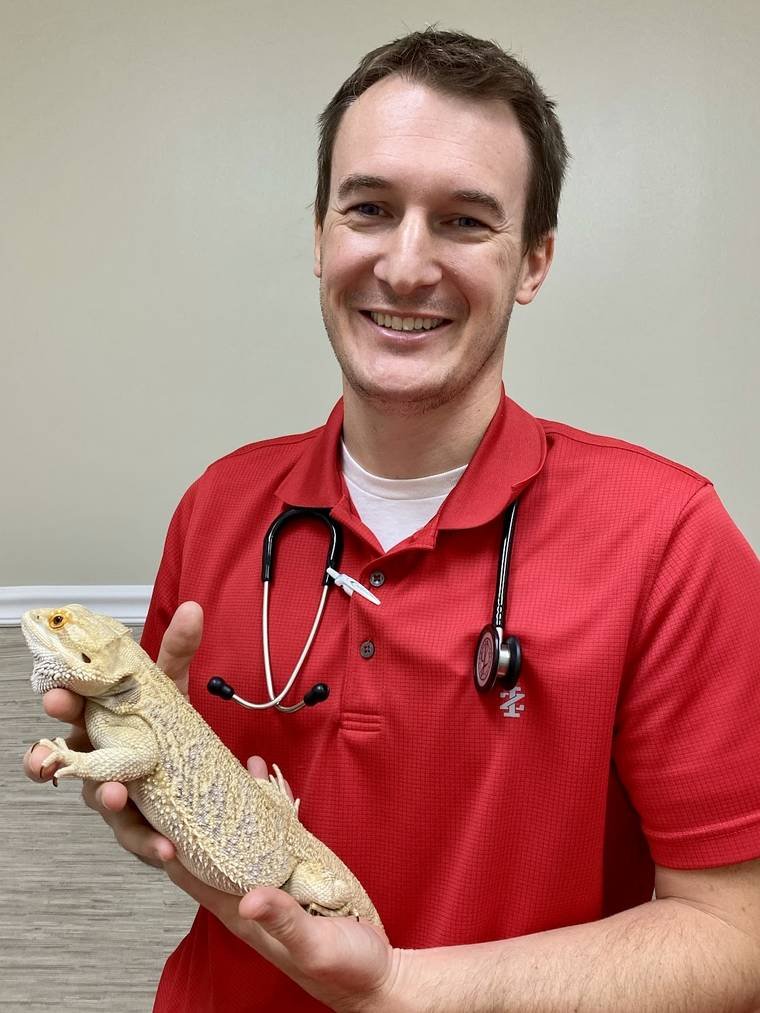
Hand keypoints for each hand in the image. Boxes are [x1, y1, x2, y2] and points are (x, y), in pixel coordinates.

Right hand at [23, 600, 203, 865]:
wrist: (192, 778)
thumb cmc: (165, 729)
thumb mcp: (171, 689)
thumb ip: (177, 651)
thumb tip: (193, 609)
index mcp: (100, 721)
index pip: (71, 710)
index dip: (62, 703)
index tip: (58, 696)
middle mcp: (98, 759)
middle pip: (69, 758)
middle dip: (56, 757)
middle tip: (55, 758)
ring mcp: (114, 794)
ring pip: (99, 799)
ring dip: (106, 799)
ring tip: (119, 796)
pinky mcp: (137, 826)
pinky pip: (137, 838)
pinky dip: (149, 843)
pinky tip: (166, 849)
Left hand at [163, 762, 399, 1012]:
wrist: (376, 976)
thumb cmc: (344, 970)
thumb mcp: (313, 946)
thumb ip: (283, 922)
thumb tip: (248, 899)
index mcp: (244, 914)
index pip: (194, 877)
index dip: (173, 848)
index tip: (162, 810)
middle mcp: (251, 895)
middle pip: (213, 849)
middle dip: (203, 813)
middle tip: (196, 774)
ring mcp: (274, 882)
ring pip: (245, 837)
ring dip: (240, 804)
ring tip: (240, 767)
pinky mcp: (298, 874)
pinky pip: (277, 835)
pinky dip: (274, 809)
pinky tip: (273, 786)